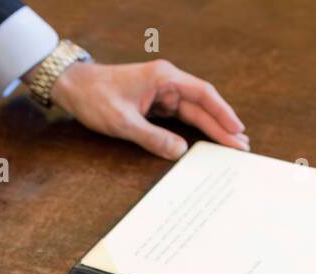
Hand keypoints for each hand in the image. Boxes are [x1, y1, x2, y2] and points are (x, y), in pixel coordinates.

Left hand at [42, 59, 247, 159]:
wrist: (74, 87)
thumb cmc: (95, 98)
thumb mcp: (123, 123)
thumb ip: (152, 138)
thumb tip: (180, 152)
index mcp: (164, 78)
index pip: (203, 94)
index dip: (223, 112)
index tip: (238, 130)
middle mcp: (167, 82)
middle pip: (202, 105)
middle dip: (222, 126)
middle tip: (242, 146)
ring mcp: (161, 92)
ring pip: (193, 111)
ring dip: (211, 128)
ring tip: (231, 145)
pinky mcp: (154, 103)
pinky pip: (179, 116)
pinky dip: (194, 129)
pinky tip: (206, 140)